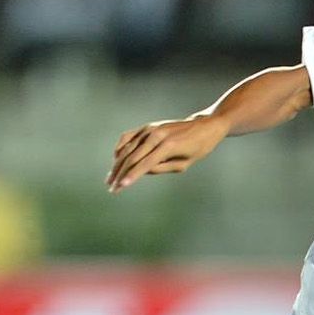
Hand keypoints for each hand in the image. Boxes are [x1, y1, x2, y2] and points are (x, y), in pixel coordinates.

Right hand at [106, 115, 228, 191]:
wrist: (204, 126)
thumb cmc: (198, 148)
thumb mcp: (184, 163)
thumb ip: (162, 168)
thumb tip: (141, 172)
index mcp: (168, 146)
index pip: (145, 164)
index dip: (132, 176)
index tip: (120, 187)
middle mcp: (156, 135)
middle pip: (132, 157)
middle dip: (120, 174)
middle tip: (112, 188)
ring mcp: (150, 129)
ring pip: (127, 148)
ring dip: (117, 165)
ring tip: (110, 179)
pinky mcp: (147, 126)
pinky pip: (128, 137)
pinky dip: (120, 148)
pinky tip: (115, 160)